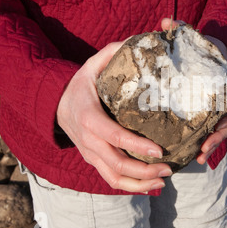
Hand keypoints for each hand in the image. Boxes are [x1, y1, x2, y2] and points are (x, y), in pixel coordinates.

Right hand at [56, 41, 172, 192]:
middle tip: (169, 167)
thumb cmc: (80, 84)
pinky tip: (151, 185)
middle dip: (145, 170)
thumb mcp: (92, 64)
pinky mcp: (93, 160)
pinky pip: (111, 180)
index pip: (113, 135)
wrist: (56, 104)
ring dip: (140, 182)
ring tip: (164, 179)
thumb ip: (114, 53)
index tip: (160, 149)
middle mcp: (87, 140)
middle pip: (116, 163)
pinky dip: (131, 186)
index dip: (136, 145)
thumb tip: (144, 41)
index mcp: (88, 116)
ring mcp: (90, 153)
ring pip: (114, 177)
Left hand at [160, 18, 226, 164]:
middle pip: (226, 124)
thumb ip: (182, 30)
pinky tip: (195, 154)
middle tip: (202, 152)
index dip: (222, 125)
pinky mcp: (212, 112)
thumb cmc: (207, 48)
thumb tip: (165, 21)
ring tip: (197, 158)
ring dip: (210, 144)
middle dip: (215, 140)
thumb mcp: (196, 38)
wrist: (216, 51)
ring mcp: (221, 107)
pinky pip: (212, 129)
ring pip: (220, 130)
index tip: (211, 135)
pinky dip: (206, 141)